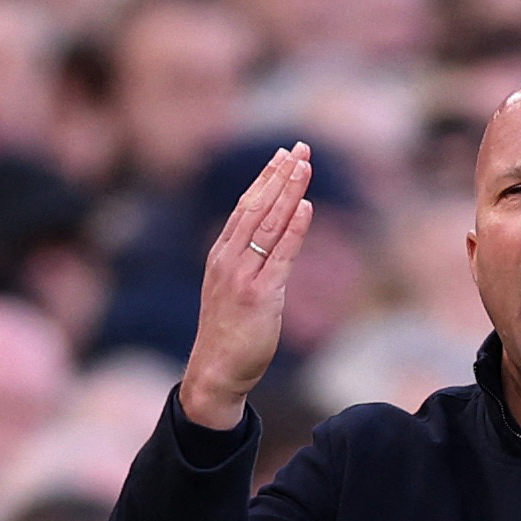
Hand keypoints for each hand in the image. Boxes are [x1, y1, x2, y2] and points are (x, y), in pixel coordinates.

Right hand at [180, 144, 314, 428]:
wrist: (214, 372)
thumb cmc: (227, 333)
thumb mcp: (232, 289)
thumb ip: (250, 263)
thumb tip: (275, 240)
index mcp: (221, 255)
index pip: (245, 206)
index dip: (266, 178)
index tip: (284, 155)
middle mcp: (229, 259)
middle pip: (257, 206)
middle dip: (280, 175)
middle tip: (300, 148)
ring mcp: (242, 276)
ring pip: (268, 224)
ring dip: (289, 192)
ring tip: (305, 166)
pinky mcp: (260, 296)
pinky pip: (280, 255)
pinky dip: (293, 229)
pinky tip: (305, 207)